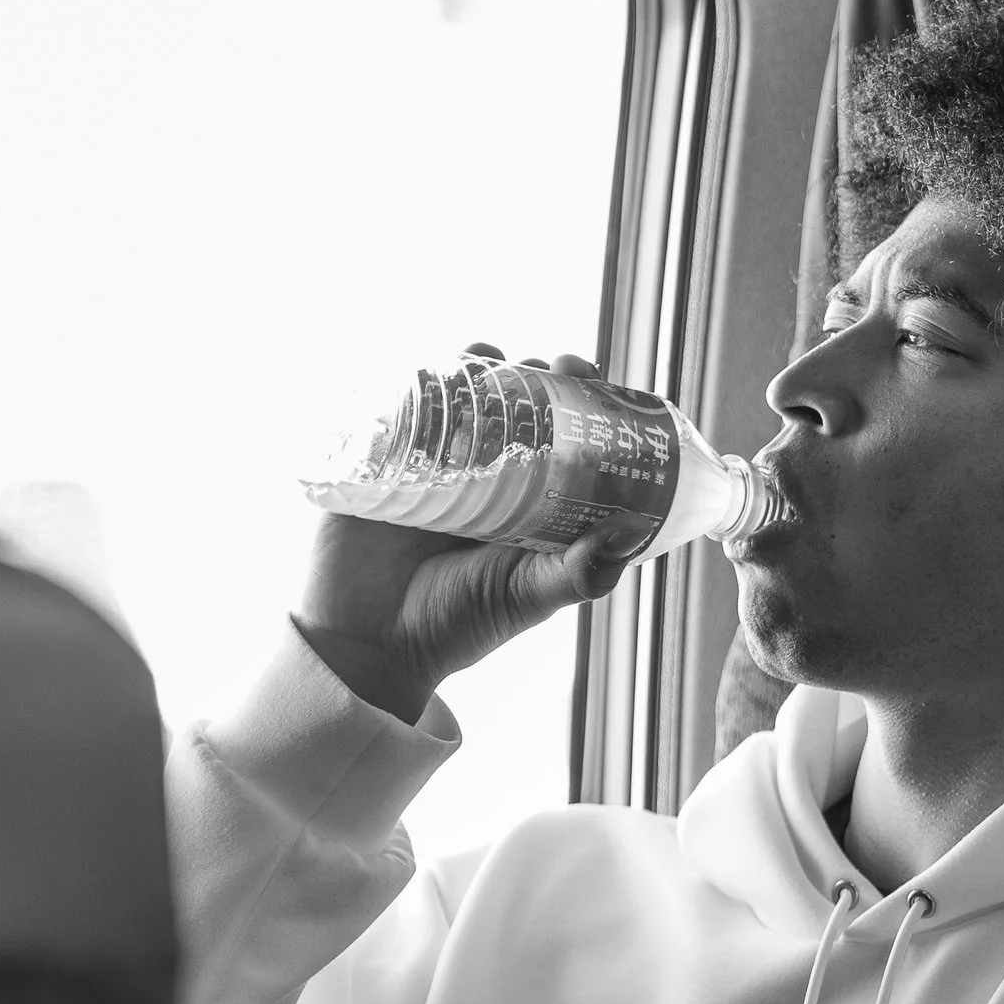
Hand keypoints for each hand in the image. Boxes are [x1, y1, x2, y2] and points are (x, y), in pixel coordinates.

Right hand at [297, 355, 636, 723]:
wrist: (371, 646)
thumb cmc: (457, 625)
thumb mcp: (528, 595)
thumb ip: (581, 571)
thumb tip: (632, 529)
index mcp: (526, 498)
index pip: (561, 435)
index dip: (580, 400)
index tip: (591, 376)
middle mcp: (482, 474)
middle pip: (514, 403)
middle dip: (534, 373)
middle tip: (549, 366)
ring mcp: (429, 465)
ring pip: (458, 397)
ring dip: (478, 367)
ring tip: (492, 356)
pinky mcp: (377, 464)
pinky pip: (396, 412)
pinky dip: (413, 384)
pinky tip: (431, 370)